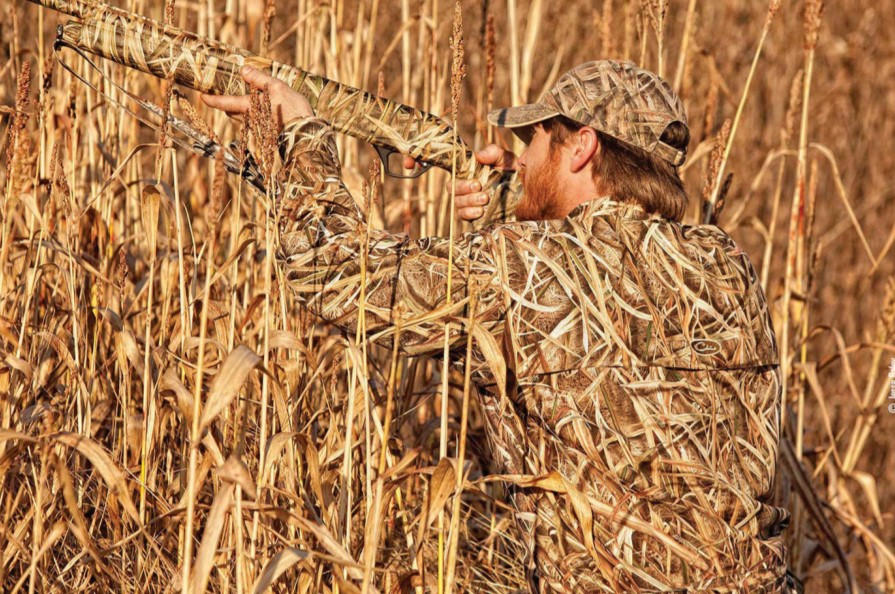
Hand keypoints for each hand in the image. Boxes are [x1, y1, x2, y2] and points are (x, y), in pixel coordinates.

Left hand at [200, 65, 313, 131]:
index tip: (202, 96)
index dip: (212, 100)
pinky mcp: (267, 133)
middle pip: (232, 112)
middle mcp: (250, 119)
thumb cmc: (293, 111)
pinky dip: (254, 114)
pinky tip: (264, 109)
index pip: (225, 103)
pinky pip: (255, 122)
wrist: (306, 135)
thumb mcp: (278, 88)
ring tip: (246, 99)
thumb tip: (243, 69)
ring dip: (240, 110)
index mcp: (249, 107)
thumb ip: (259, 78)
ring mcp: (258, 128)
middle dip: (226, 104)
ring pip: (242, 118)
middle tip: (224, 94)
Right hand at [401, 144, 517, 220]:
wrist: (529, 190)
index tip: (409, 164)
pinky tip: (480, 211)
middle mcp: (465, 186)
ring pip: (457, 204)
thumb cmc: (514, 172)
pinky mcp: (476, 216)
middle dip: (463, 189)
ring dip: (468, 201)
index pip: (439, 165)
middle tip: (479, 187)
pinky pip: (463, 217)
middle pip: (451, 189)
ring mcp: (469, 202)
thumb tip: (478, 156)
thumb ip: (493, 153)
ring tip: (485, 198)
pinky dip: (469, 214)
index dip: (417, 162)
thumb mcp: (505, 158)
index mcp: (466, 169)